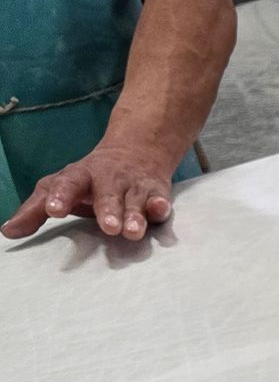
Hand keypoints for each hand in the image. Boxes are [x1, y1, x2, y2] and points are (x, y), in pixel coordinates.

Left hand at [1, 132, 179, 243]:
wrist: (137, 150)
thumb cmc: (92, 179)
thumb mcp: (61, 187)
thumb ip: (35, 210)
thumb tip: (8, 232)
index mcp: (79, 176)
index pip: (68, 183)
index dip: (61, 196)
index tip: (54, 211)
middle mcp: (108, 179)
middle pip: (106, 193)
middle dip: (108, 209)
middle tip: (107, 227)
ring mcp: (133, 185)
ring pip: (134, 199)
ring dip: (135, 214)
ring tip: (132, 232)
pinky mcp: (156, 192)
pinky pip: (159, 200)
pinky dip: (160, 205)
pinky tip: (160, 211)